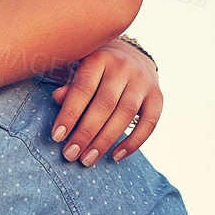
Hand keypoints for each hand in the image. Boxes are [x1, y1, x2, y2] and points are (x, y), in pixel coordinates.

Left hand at [47, 39, 160, 165]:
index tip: (57, 137)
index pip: (83, 89)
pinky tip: (115, 156)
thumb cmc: (93, 71)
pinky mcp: (157, 95)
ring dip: (105, 140)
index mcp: (99, 59)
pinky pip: (149, 122)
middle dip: (86, 133)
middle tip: (71, 154)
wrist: (130, 55)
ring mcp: (143, 81)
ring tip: (88, 159)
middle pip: (105, 104)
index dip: (70, 114)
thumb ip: (67, 85)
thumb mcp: (75, 70)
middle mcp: (124, 68)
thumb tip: (58, 97)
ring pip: (125, 114)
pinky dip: (133, 142)